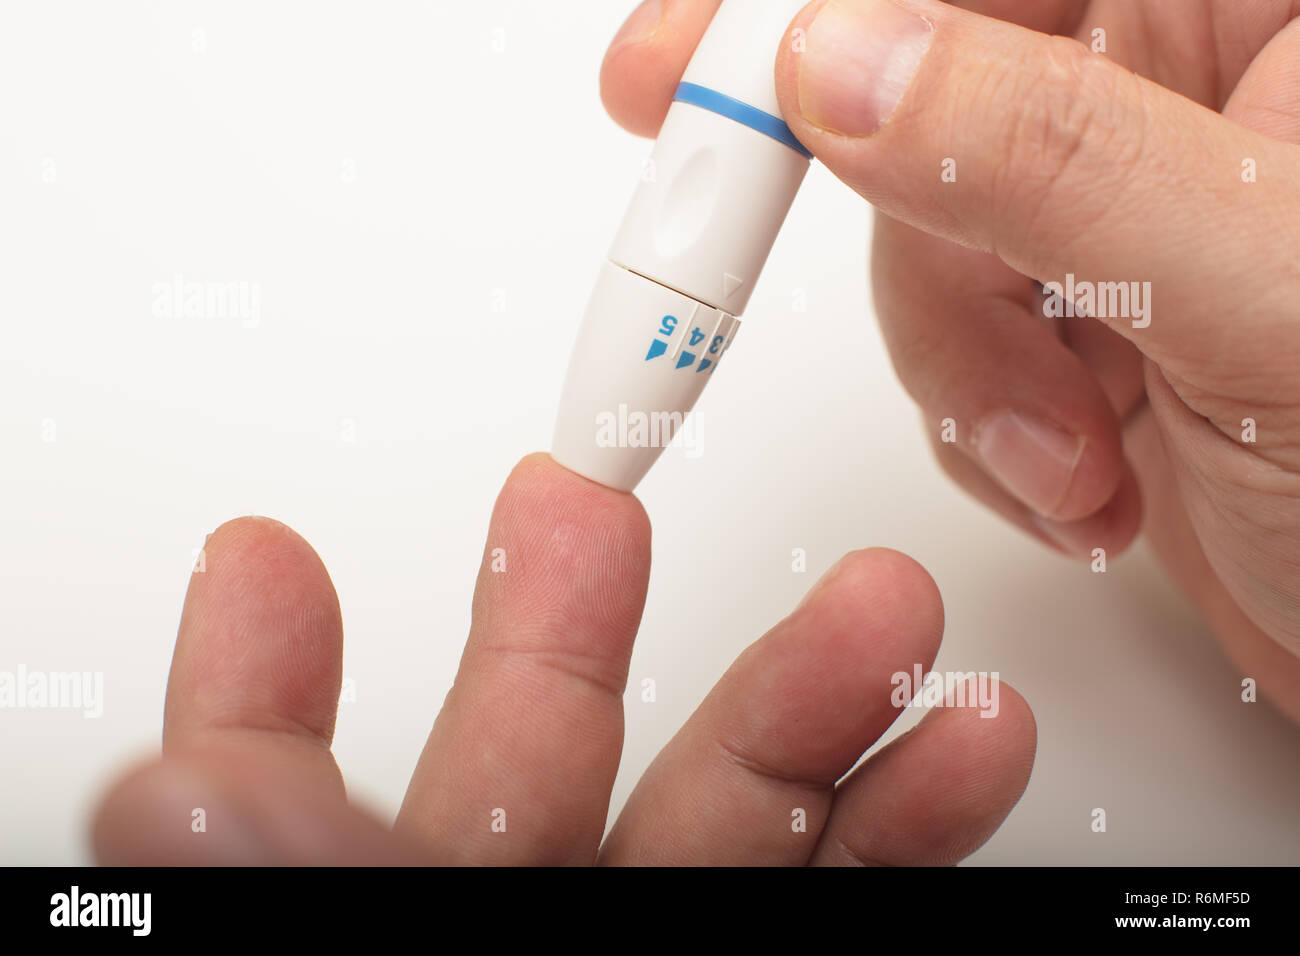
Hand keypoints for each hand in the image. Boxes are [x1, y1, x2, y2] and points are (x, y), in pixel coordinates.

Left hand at [92, 455, 1033, 864]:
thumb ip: (273, 880)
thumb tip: (170, 793)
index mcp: (367, 927)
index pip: (282, 799)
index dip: (265, 676)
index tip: (266, 558)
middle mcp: (506, 940)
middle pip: (537, 757)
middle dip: (577, 617)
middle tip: (593, 502)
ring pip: (729, 808)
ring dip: (806, 690)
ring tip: (880, 604)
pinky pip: (849, 886)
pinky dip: (907, 810)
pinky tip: (953, 741)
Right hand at [601, 0, 1299, 719]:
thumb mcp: (1261, 295)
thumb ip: (1042, 158)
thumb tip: (842, 66)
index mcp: (1267, 10)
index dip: (820, 2)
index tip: (692, 61)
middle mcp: (1194, 88)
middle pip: (926, 69)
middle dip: (841, 181)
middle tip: (721, 230)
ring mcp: (1132, 209)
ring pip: (924, 220)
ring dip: (954, 355)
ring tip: (1063, 453)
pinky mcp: (1091, 314)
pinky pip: (952, 322)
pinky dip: (978, 417)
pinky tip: (1082, 475)